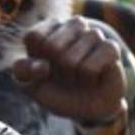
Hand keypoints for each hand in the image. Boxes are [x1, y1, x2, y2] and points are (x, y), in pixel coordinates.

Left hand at [12, 17, 126, 122]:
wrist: (86, 108)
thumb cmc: (56, 91)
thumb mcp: (30, 84)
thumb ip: (22, 71)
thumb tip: (42, 66)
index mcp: (49, 29)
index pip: (34, 36)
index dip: (35, 61)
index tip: (44, 70)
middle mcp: (72, 26)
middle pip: (52, 46)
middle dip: (55, 71)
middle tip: (64, 75)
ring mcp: (93, 35)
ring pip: (71, 58)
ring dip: (72, 77)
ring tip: (78, 77)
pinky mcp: (111, 48)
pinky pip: (91, 66)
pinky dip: (88, 79)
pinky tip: (93, 78)